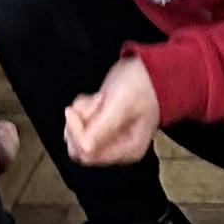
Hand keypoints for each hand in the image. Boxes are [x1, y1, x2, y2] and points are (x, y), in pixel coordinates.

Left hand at [62, 54, 159, 170]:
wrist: (150, 69)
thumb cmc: (142, 86)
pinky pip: (81, 123)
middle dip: (80, 122)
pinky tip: (99, 98)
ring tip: (100, 98)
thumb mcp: (120, 106)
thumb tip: (82, 147)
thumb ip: (100, 130)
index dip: (76, 133)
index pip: (87, 154)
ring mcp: (110, 137)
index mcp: (127, 150)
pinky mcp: (103, 126)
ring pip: (77, 134)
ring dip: (82, 112)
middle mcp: (118, 148)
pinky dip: (83, 108)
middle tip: (96, 102)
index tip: (73, 111)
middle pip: (79, 147)